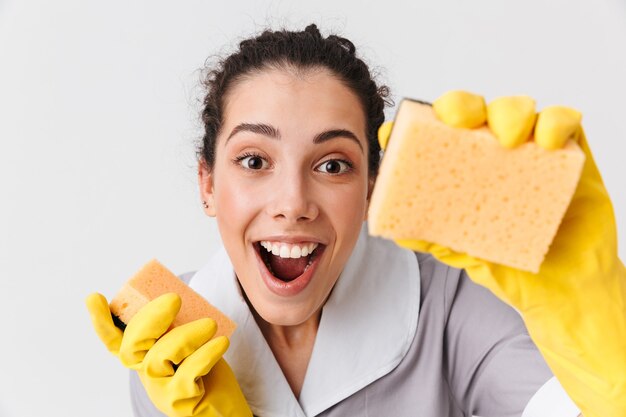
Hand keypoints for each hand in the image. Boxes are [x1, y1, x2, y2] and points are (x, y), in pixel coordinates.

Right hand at [86, 292, 251, 416]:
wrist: (225, 406)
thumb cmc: (207, 370)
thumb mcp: (191, 341)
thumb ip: (179, 324)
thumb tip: (179, 294)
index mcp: (145, 355)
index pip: (115, 340)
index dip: (101, 321)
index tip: (94, 297)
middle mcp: (146, 372)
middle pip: (131, 346)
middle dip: (149, 318)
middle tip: (174, 299)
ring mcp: (159, 389)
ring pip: (159, 357)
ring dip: (185, 335)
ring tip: (210, 325)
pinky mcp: (178, 400)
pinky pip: (186, 374)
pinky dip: (204, 355)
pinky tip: (220, 343)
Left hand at [379, 91, 625, 416]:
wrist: (560, 291)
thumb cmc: (508, 267)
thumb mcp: (460, 252)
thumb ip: (428, 237)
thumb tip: (391, 226)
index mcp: (464, 172)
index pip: (437, 135)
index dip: (414, 125)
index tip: (396, 129)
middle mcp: (494, 156)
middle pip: (475, 112)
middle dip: (462, 106)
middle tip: (458, 120)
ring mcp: (531, 152)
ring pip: (518, 110)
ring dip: (509, 113)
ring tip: (507, 138)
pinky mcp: (570, 156)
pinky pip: (565, 124)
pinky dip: (556, 123)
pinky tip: (548, 140)